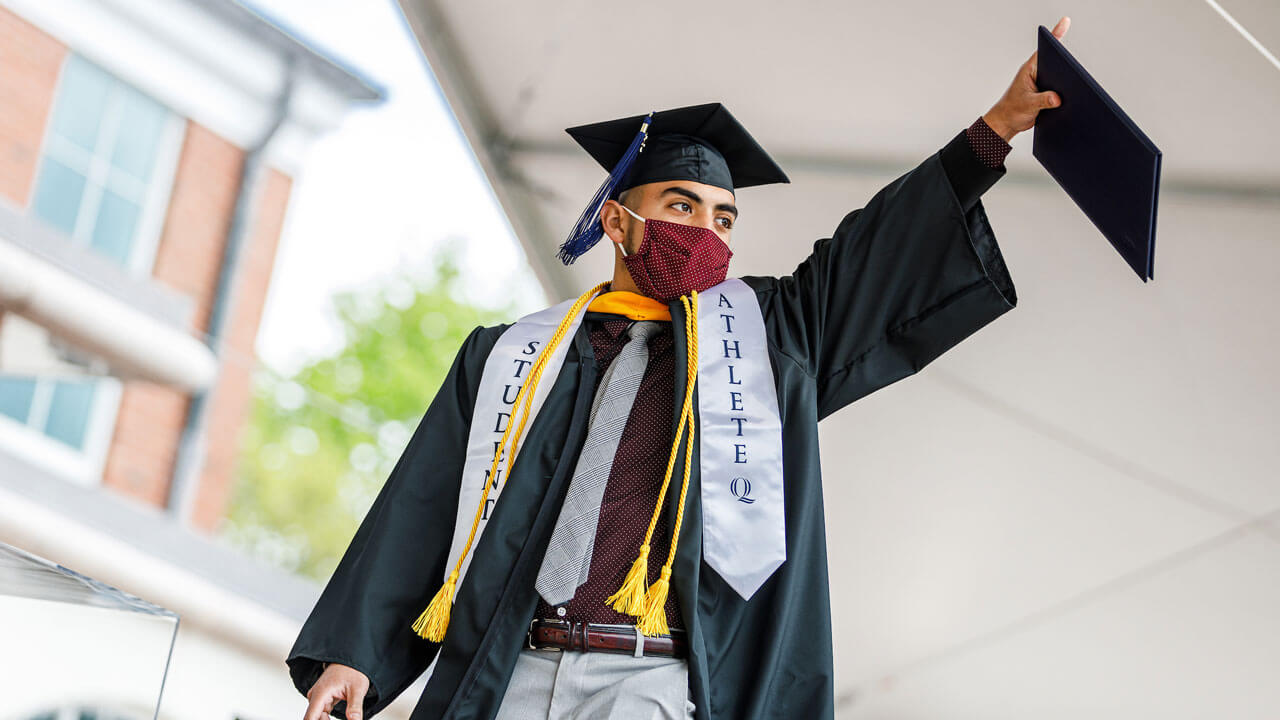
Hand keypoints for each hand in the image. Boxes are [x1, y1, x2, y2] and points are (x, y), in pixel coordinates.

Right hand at [304, 663, 369, 719]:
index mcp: (320, 693)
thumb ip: (355, 708)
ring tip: (346, 717)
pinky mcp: (323, 699)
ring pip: (318, 717)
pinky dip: (328, 718)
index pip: (310, 718)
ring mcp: (318, 698)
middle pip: (313, 718)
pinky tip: (339, 719)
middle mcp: (315, 696)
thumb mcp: (358, 689)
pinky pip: (322, 713)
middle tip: (346, 719)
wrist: (352, 658)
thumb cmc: (353, 669)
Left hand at [983, 16, 1070, 141]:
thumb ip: (1042, 100)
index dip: (1056, 35)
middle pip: (1056, 64)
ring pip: (1060, 78)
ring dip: (1067, 83)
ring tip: (1072, 92)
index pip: (1044, 50)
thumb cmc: (1011, 111)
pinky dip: (1065, 94)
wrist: (1007, 124)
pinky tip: (1071, 101)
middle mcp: (1036, 73)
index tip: (1065, 22)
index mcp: (1029, 70)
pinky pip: (1059, 90)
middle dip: (1067, 67)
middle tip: (1073, 75)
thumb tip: (1057, 98)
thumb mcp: (1027, 105)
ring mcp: (1042, 83)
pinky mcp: (1047, 93)